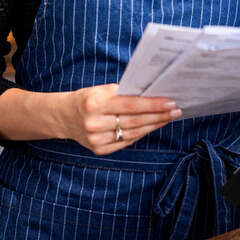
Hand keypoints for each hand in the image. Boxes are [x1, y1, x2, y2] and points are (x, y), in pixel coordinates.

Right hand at [62, 84, 181, 154]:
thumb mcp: (100, 90)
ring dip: (153, 125)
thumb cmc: (87, 99)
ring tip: (167, 118)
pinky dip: (141, 134)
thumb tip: (152, 95)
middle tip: (175, 110)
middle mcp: (94, 123)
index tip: (170, 102)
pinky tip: (152, 127)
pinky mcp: (99, 150)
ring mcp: (96, 139)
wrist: (63, 117)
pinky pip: (126, 142)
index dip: (152, 104)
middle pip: (134, 121)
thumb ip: (123, 93)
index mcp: (95, 103)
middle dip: (158, 116)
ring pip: (133, 134)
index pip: (130, 105)